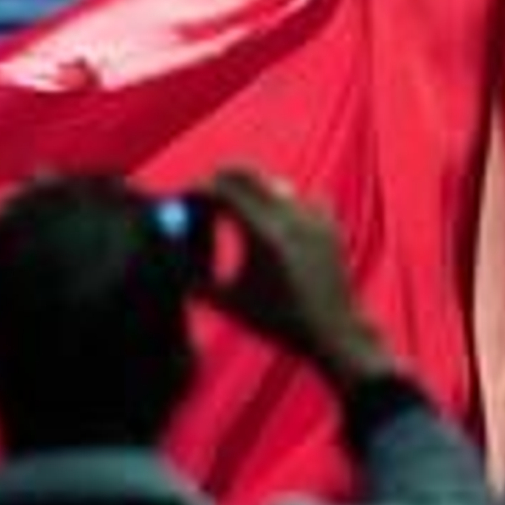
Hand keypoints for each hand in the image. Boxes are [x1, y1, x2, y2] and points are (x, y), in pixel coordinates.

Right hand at [200, 169, 393, 390]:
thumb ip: (197, 279)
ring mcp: (312, 214)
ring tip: (244, 224)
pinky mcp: (329, 219)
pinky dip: (281, 207)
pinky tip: (279, 230)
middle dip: (221, 177)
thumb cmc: (278, 321)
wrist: (333, 332)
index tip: (186, 194)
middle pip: (247, 173)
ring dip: (251, 193)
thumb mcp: (230, 303)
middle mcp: (289, 216)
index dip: (199, 189)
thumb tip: (171, 256)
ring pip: (271, 184)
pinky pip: (297, 198)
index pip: (222, 191)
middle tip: (206, 190)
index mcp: (262, 235)